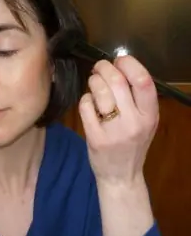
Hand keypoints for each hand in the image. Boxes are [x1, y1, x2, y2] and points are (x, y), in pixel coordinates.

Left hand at [78, 56, 158, 185]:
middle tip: (99, 67)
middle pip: (117, 82)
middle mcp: (134, 122)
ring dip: (93, 82)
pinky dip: (84, 99)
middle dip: (104, 68)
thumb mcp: (145, 122)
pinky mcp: (95, 138)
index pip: (143, 81)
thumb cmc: (132, 144)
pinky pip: (85, 107)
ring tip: (93, 83)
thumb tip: (120, 67)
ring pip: (99, 92)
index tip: (119, 60)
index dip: (129, 64)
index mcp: (150, 115)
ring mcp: (114, 131)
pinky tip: (88, 103)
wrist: (121, 176)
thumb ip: (137, 98)